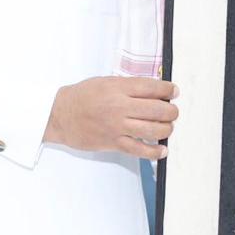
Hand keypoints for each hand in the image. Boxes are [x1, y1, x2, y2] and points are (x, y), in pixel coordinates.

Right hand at [43, 76, 177, 160]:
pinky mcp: (114, 143)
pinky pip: (140, 149)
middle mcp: (120, 106)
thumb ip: (129, 86)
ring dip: (167, 129)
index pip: (153, 88)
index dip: (169, 90)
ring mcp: (118, 126)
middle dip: (171, 111)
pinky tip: (162, 150)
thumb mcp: (106, 82)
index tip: (174, 92)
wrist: (60, 115)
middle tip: (172, 111)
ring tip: (168, 127)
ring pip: (153, 130)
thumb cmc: (83, 96)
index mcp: (119, 88)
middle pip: (158, 110)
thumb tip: (154, 91)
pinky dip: (155, 152)